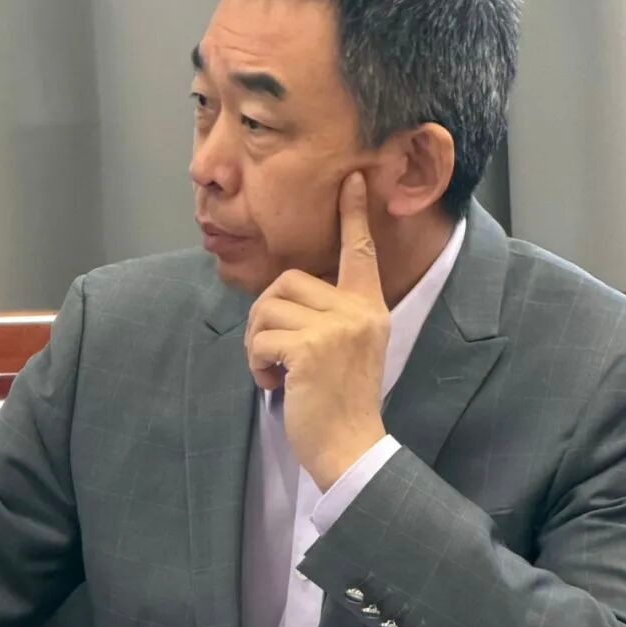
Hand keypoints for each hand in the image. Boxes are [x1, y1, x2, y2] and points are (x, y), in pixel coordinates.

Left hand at [245, 171, 389, 491]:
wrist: (351, 447)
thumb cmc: (342, 403)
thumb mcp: (348, 350)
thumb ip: (330, 317)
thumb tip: (283, 296)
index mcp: (369, 308)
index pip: (360, 252)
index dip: (353, 215)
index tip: (350, 179)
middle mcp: (357, 311)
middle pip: (287, 281)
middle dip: (266, 316)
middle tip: (272, 353)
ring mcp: (336, 328)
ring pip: (267, 307)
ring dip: (257, 341)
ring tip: (275, 370)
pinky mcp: (310, 348)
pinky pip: (261, 337)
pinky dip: (256, 362)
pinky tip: (274, 383)